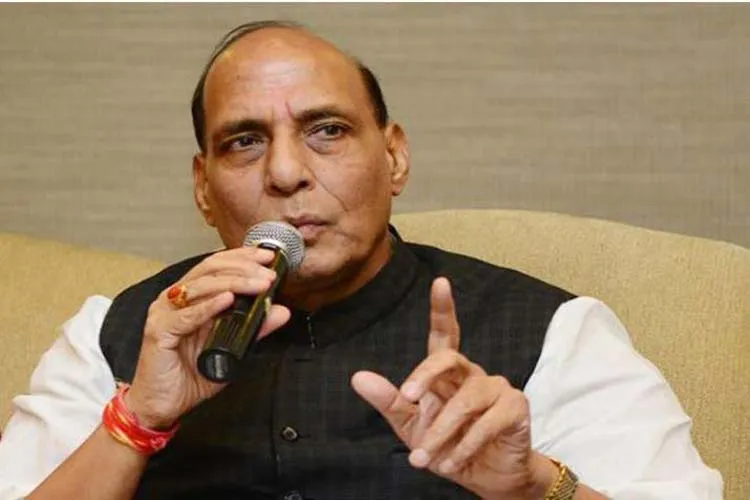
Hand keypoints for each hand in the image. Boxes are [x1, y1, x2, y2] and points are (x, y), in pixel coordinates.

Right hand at [125, 247, 290, 428]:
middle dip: (243, 267)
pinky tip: (228, 300)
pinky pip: (186, 316)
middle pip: (210, 269)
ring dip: (234, 283)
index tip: (268, 257)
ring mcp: (164, 312)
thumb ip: (254, 328)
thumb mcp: (231, 348)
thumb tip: (281, 311)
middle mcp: (175, 299)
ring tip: (257, 285)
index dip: (243, 257)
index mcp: (191, 297)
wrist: (161, 405)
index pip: (217, 265)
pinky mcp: (159, 331)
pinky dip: (209, 306)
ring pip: (201, 286)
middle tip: (268, 274)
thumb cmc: (189, 374)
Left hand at [351, 277, 554, 498]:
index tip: (440, 282)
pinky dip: (465, 445)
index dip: (442, 308)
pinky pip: (487, 423)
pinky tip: (453, 462)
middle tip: (408, 397)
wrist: (485, 478)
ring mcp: (496, 388)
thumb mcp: (411, 427)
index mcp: (447, 374)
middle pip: (449, 358)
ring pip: (465, 400)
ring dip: (442, 431)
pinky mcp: (515, 409)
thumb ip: (389, 401)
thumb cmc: (447, 446)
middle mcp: (472, 374)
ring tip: (425, 458)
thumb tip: (358, 377)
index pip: (445, 334)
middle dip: (425, 375)